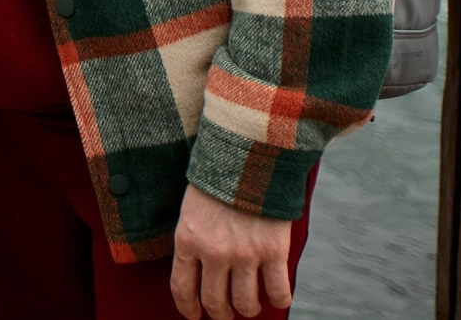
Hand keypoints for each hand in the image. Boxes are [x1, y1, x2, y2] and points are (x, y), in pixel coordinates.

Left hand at [170, 186, 294, 317]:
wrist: (248, 156)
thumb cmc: (218, 181)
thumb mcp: (191, 210)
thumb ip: (192, 240)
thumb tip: (195, 270)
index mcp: (187, 240)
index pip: (182, 288)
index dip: (188, 308)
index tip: (195, 316)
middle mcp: (213, 252)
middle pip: (215, 303)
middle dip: (221, 315)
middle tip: (226, 314)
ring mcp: (244, 254)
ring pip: (245, 304)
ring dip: (248, 309)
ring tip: (250, 305)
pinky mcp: (273, 252)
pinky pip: (277, 292)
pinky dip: (278, 300)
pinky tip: (276, 296)